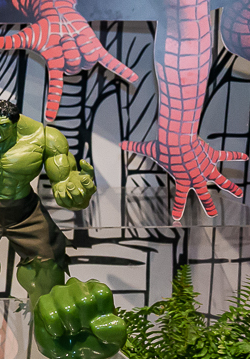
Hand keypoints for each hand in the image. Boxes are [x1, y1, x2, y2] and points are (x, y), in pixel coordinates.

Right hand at [0, 12, 137, 119]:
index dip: (53, 102)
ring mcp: (86, 58)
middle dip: (69, 48)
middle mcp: (72, 66)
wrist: (58, 14)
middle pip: (74, 64)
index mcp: (57, 66)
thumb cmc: (43, 28)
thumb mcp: (28, 36)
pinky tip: (135, 79)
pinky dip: (123, 70)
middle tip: (63, 37)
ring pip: (87, 58)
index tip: (50, 117)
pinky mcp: (96, 49)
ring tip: (73, 35)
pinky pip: (111, 62)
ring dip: (80, 44)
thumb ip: (13, 42)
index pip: (56, 87)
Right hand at [33, 278, 126, 358]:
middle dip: (85, 322)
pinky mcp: (44, 302)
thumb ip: (113, 332)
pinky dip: (56, 329)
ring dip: (70, 325)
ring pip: (66, 308)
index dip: (99, 313)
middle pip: (84, 300)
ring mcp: (59, 293)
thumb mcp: (112, 342)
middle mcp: (79, 287)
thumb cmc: (95, 343)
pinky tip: (58, 332)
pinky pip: (49, 315)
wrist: (73, 355)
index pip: (101, 293)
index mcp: (98, 292)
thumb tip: (97, 325)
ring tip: (71, 330)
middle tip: (83, 329)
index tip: (97, 325)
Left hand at [52, 160, 95, 209]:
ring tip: (60, 186)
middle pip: (79, 198)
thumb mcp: (85, 173)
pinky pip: (61, 202)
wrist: (66, 183)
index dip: (87, 184)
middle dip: (74, 191)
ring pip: (69, 202)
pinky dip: (58, 196)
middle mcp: (82, 199)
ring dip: (65, 195)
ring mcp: (73, 203)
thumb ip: (86, 166)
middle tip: (69, 184)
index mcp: (89, 191)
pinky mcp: (64, 204)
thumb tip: (82, 161)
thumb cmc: (78, 179)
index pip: (91, 189)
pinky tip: (57, 190)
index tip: (83, 178)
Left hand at [122, 135, 246, 218]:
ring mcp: (206, 168)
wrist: (179, 139)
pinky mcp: (212, 156)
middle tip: (213, 214)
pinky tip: (246, 157)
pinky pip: (226, 156)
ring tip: (239, 193)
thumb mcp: (148, 149)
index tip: (176, 218)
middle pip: (204, 195)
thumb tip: (121, 143)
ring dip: (231, 187)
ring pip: (221, 180)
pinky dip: (236, 156)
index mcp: (182, 180)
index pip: (178, 199)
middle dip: (209, 205)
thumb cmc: (163, 146)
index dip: (177, 209)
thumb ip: (135, 147)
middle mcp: (196, 177)